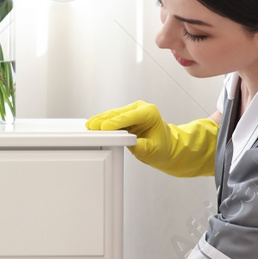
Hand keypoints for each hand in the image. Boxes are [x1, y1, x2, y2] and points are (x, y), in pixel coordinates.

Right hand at [87, 101, 217, 177]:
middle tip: (91, 127)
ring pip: (113, 114)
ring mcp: (132, 111)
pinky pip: (112, 117)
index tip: (103, 128)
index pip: (128, 117)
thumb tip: (127, 143)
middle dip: (104, 120)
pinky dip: (103, 121)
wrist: (168, 147)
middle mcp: (140, 108)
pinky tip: (94, 125)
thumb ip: (141, 146)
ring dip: (101, 120)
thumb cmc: (164, 148)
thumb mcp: (153, 150)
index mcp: (149, 113)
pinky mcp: (126, 115)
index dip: (115, 123)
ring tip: (89, 126)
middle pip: (118, 113)